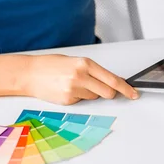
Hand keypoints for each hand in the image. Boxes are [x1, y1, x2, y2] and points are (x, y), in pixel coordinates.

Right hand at [22, 55, 138, 104]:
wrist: (29, 73)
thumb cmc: (51, 65)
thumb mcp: (75, 62)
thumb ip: (93, 71)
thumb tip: (110, 81)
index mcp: (85, 63)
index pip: (112, 79)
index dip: (126, 88)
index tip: (134, 93)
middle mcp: (81, 76)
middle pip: (108, 92)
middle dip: (108, 93)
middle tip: (100, 88)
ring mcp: (74, 89)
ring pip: (94, 97)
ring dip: (89, 93)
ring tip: (73, 84)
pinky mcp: (68, 100)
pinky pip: (82, 101)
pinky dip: (78, 97)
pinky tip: (66, 89)